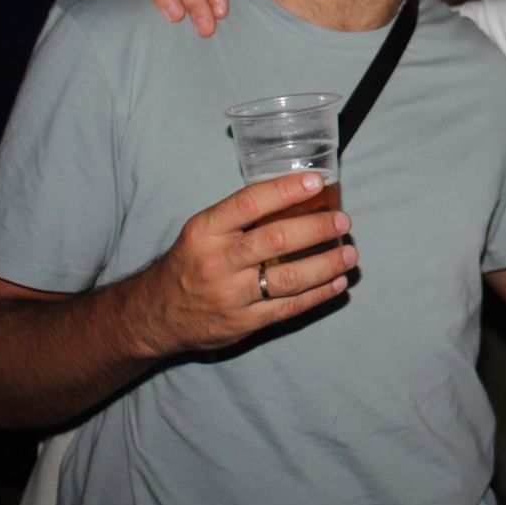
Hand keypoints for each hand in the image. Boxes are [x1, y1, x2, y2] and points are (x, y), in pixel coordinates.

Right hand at [130, 171, 354, 355]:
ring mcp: (231, 295)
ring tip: (349, 254)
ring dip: (326, 264)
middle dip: (317, 228)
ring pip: (290, 277)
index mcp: (205, 230)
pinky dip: (318, 294)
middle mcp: (217, 262)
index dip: (286, 190)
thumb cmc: (191, 262)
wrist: (156, 314)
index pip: (250, 203)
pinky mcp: (244, 322)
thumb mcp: (202, 232)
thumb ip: (240, 218)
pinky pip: (289, 307)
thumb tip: (296, 196)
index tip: (317, 182)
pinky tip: (337, 283)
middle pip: (277, 240)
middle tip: (342, 221)